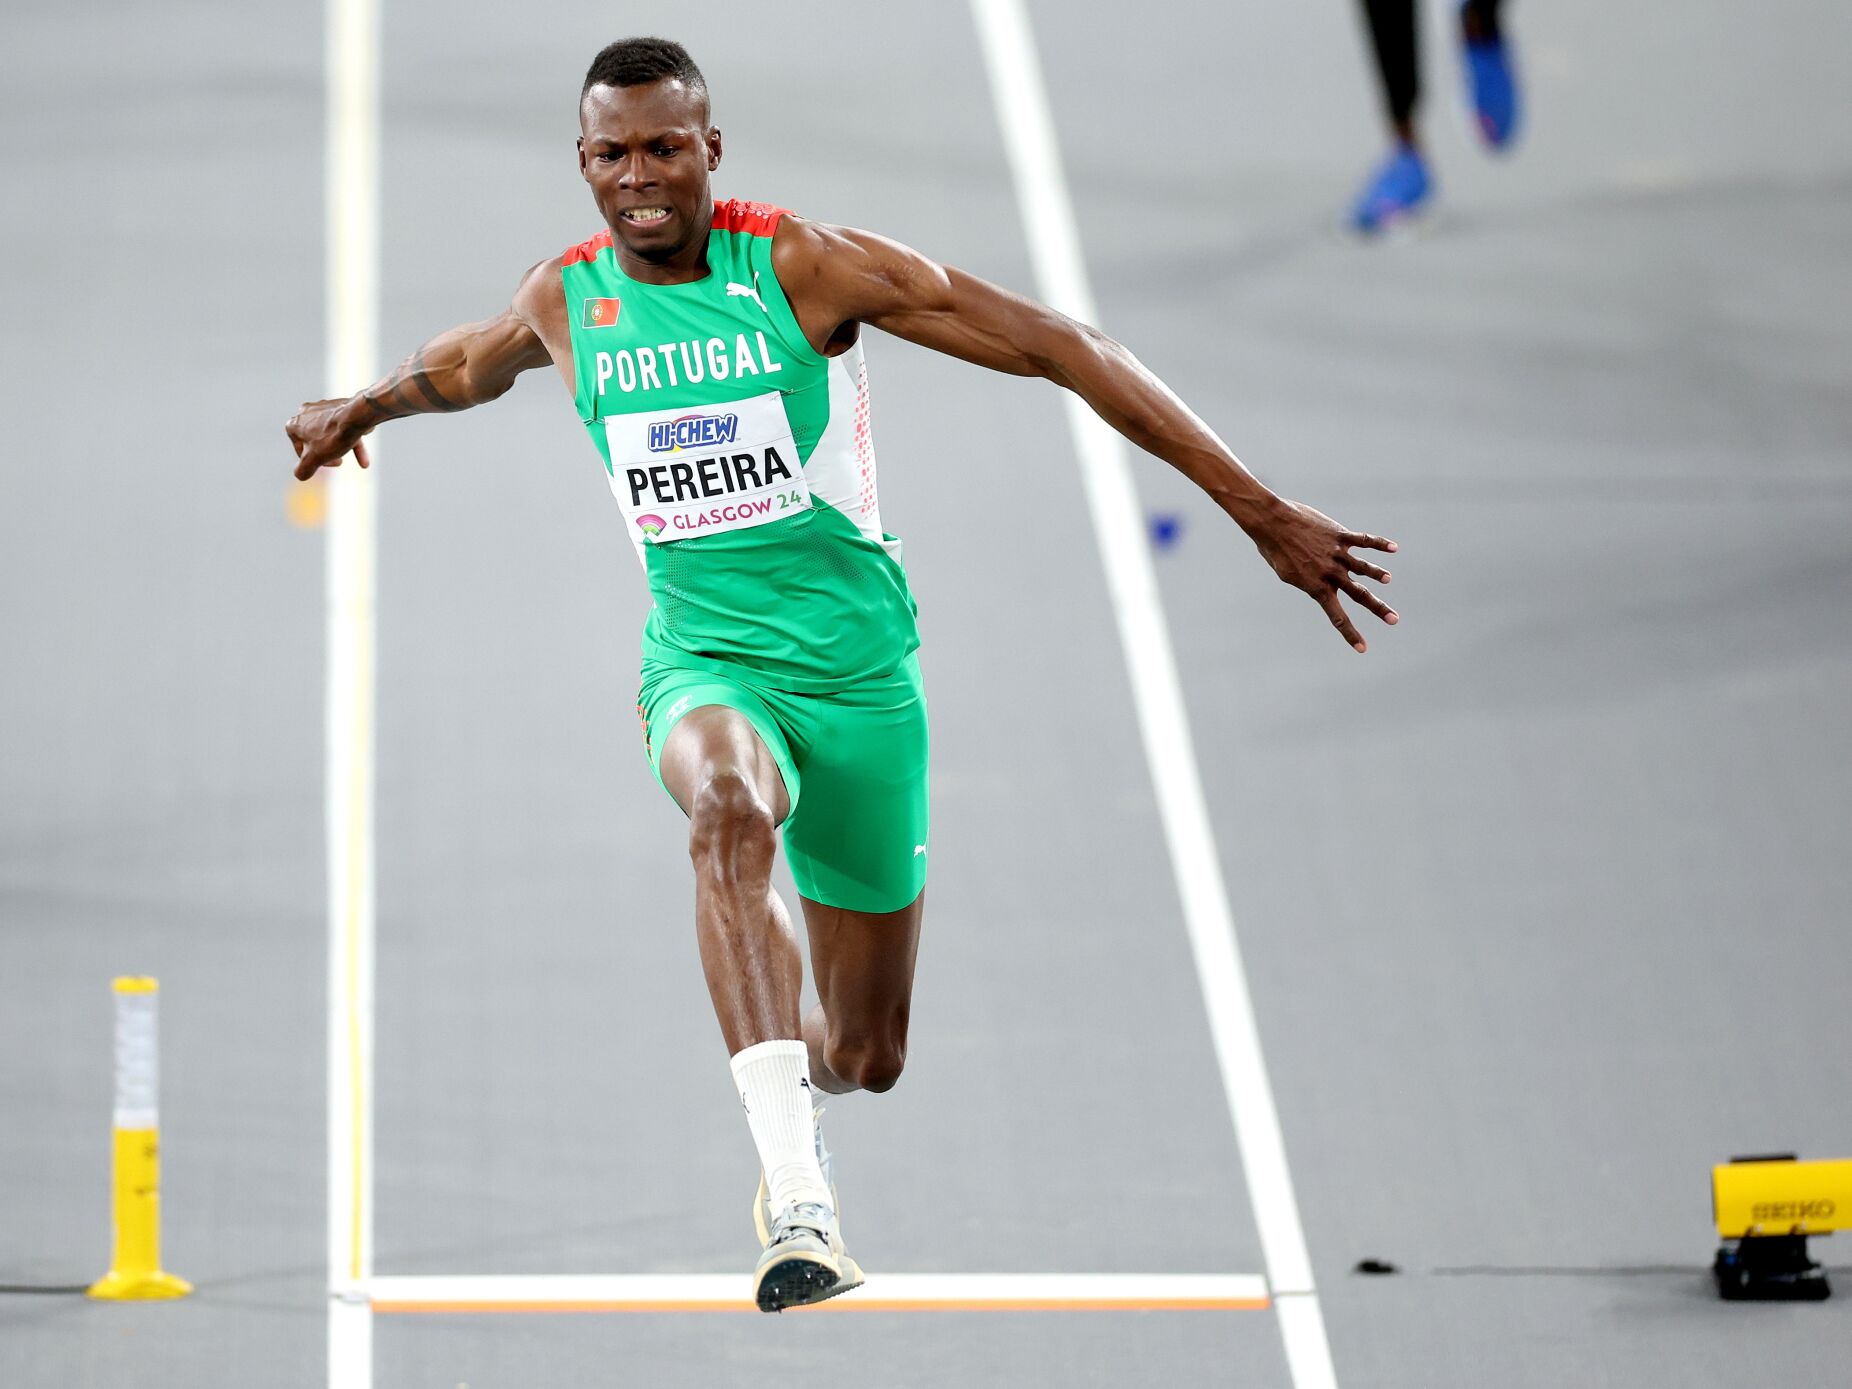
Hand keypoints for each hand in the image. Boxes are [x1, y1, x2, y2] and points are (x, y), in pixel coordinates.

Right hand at [287, 398, 371, 480]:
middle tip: (339, 462)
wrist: (357, 416)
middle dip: (328, 454)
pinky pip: (345, 427)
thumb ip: (303, 470)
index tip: (325, 464)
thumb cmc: (333, 436)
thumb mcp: (314, 459)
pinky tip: (365, 459)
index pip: (301, 451)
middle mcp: (306, 412)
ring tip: (358, 464)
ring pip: (332, 434)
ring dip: (343, 449)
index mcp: (294, 424)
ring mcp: (324, 408)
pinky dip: (354, 442)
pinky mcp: (341, 407)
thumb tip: (300, 475)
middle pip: (316, 441)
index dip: (314, 462)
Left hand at [1248, 498, 1398, 651]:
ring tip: (1388, 580)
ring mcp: (1336, 553)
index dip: (1350, 634)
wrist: (1272, 523)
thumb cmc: (1274, 549)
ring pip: (1363, 567)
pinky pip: (1363, 540)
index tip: (1363, 649)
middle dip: (1378, 608)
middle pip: (1359, 594)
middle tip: (1394, 620)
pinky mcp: (1339, 535)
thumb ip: (1306, 580)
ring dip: (1377, 574)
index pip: (1337, 616)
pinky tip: (1393, 548)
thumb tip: (1317, 582)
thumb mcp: (1287, 573)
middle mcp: (1330, 573)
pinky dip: (1379, 544)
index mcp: (1316, 587)